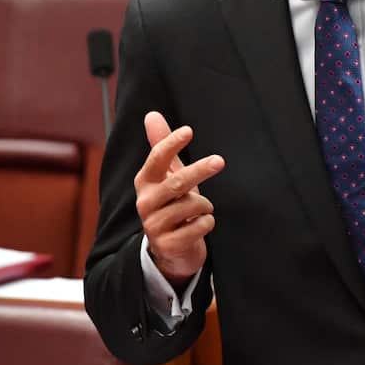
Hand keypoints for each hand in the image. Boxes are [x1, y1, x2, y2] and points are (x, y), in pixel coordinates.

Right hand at [134, 111, 224, 288]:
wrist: (170, 250)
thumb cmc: (173, 205)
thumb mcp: (168, 176)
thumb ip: (161, 146)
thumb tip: (152, 114)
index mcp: (145, 182)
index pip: (156, 159)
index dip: (171, 143)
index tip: (189, 131)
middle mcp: (145, 203)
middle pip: (177, 182)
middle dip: (200, 170)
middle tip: (220, 160)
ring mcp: (154, 225)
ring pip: (192, 205)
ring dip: (205, 205)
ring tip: (201, 210)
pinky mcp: (167, 245)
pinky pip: (198, 227)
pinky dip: (206, 223)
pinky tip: (200, 225)